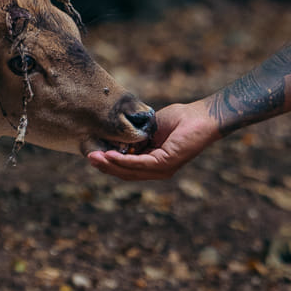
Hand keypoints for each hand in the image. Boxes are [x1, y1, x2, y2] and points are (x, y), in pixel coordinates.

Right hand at [86, 99, 220, 179]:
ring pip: (130, 171)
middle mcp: (157, 171)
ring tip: (94, 157)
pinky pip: (139, 164)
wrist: (201, 117)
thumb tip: (116, 139)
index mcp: (153, 163)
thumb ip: (135, 136)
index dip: (109, 163)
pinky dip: (123, 160)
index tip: (93, 154)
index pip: (126, 168)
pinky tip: (110, 155)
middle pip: (125, 173)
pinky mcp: (166, 163)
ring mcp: (162, 169)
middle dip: (105, 166)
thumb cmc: (180, 119)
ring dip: (110, 164)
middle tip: (89, 157)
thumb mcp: (150, 128)